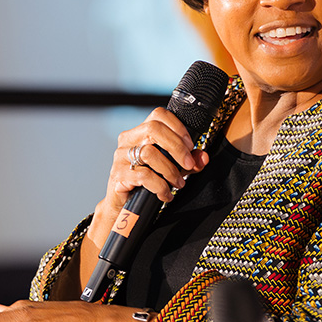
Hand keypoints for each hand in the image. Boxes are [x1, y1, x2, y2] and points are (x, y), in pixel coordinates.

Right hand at [68, 108, 210, 295]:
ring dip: (170, 170)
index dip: (178, 127)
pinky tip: (166, 195)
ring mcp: (120, 157)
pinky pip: (143, 176)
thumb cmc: (148, 183)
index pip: (158, 114)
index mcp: (140, 132)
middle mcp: (128, 140)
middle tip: (189, 164)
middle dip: (177, 147)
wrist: (124, 206)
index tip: (191, 145)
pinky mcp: (118, 175)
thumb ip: (188, 161)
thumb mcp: (172, 169)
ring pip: (149, 153)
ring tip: (179, 183)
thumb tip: (203, 157)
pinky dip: (160, 186)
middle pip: (154, 129)